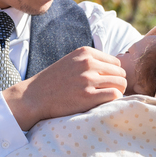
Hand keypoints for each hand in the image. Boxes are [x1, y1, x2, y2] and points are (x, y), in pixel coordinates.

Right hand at [2, 47, 125, 131]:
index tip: (106, 83)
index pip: (116, 62)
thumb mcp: (71, 61)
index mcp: (85, 53)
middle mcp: (88, 64)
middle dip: (117, 83)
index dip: (113, 74)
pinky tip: (105, 103)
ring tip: (107, 98)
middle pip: (121, 73)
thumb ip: (90, 61)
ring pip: (121, 84)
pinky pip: (114, 95)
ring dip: (118, 92)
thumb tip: (115, 68)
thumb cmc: (53, 81)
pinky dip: (114, 100)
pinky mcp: (87, 96)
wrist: (34, 96)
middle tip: (108, 93)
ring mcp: (88, 80)